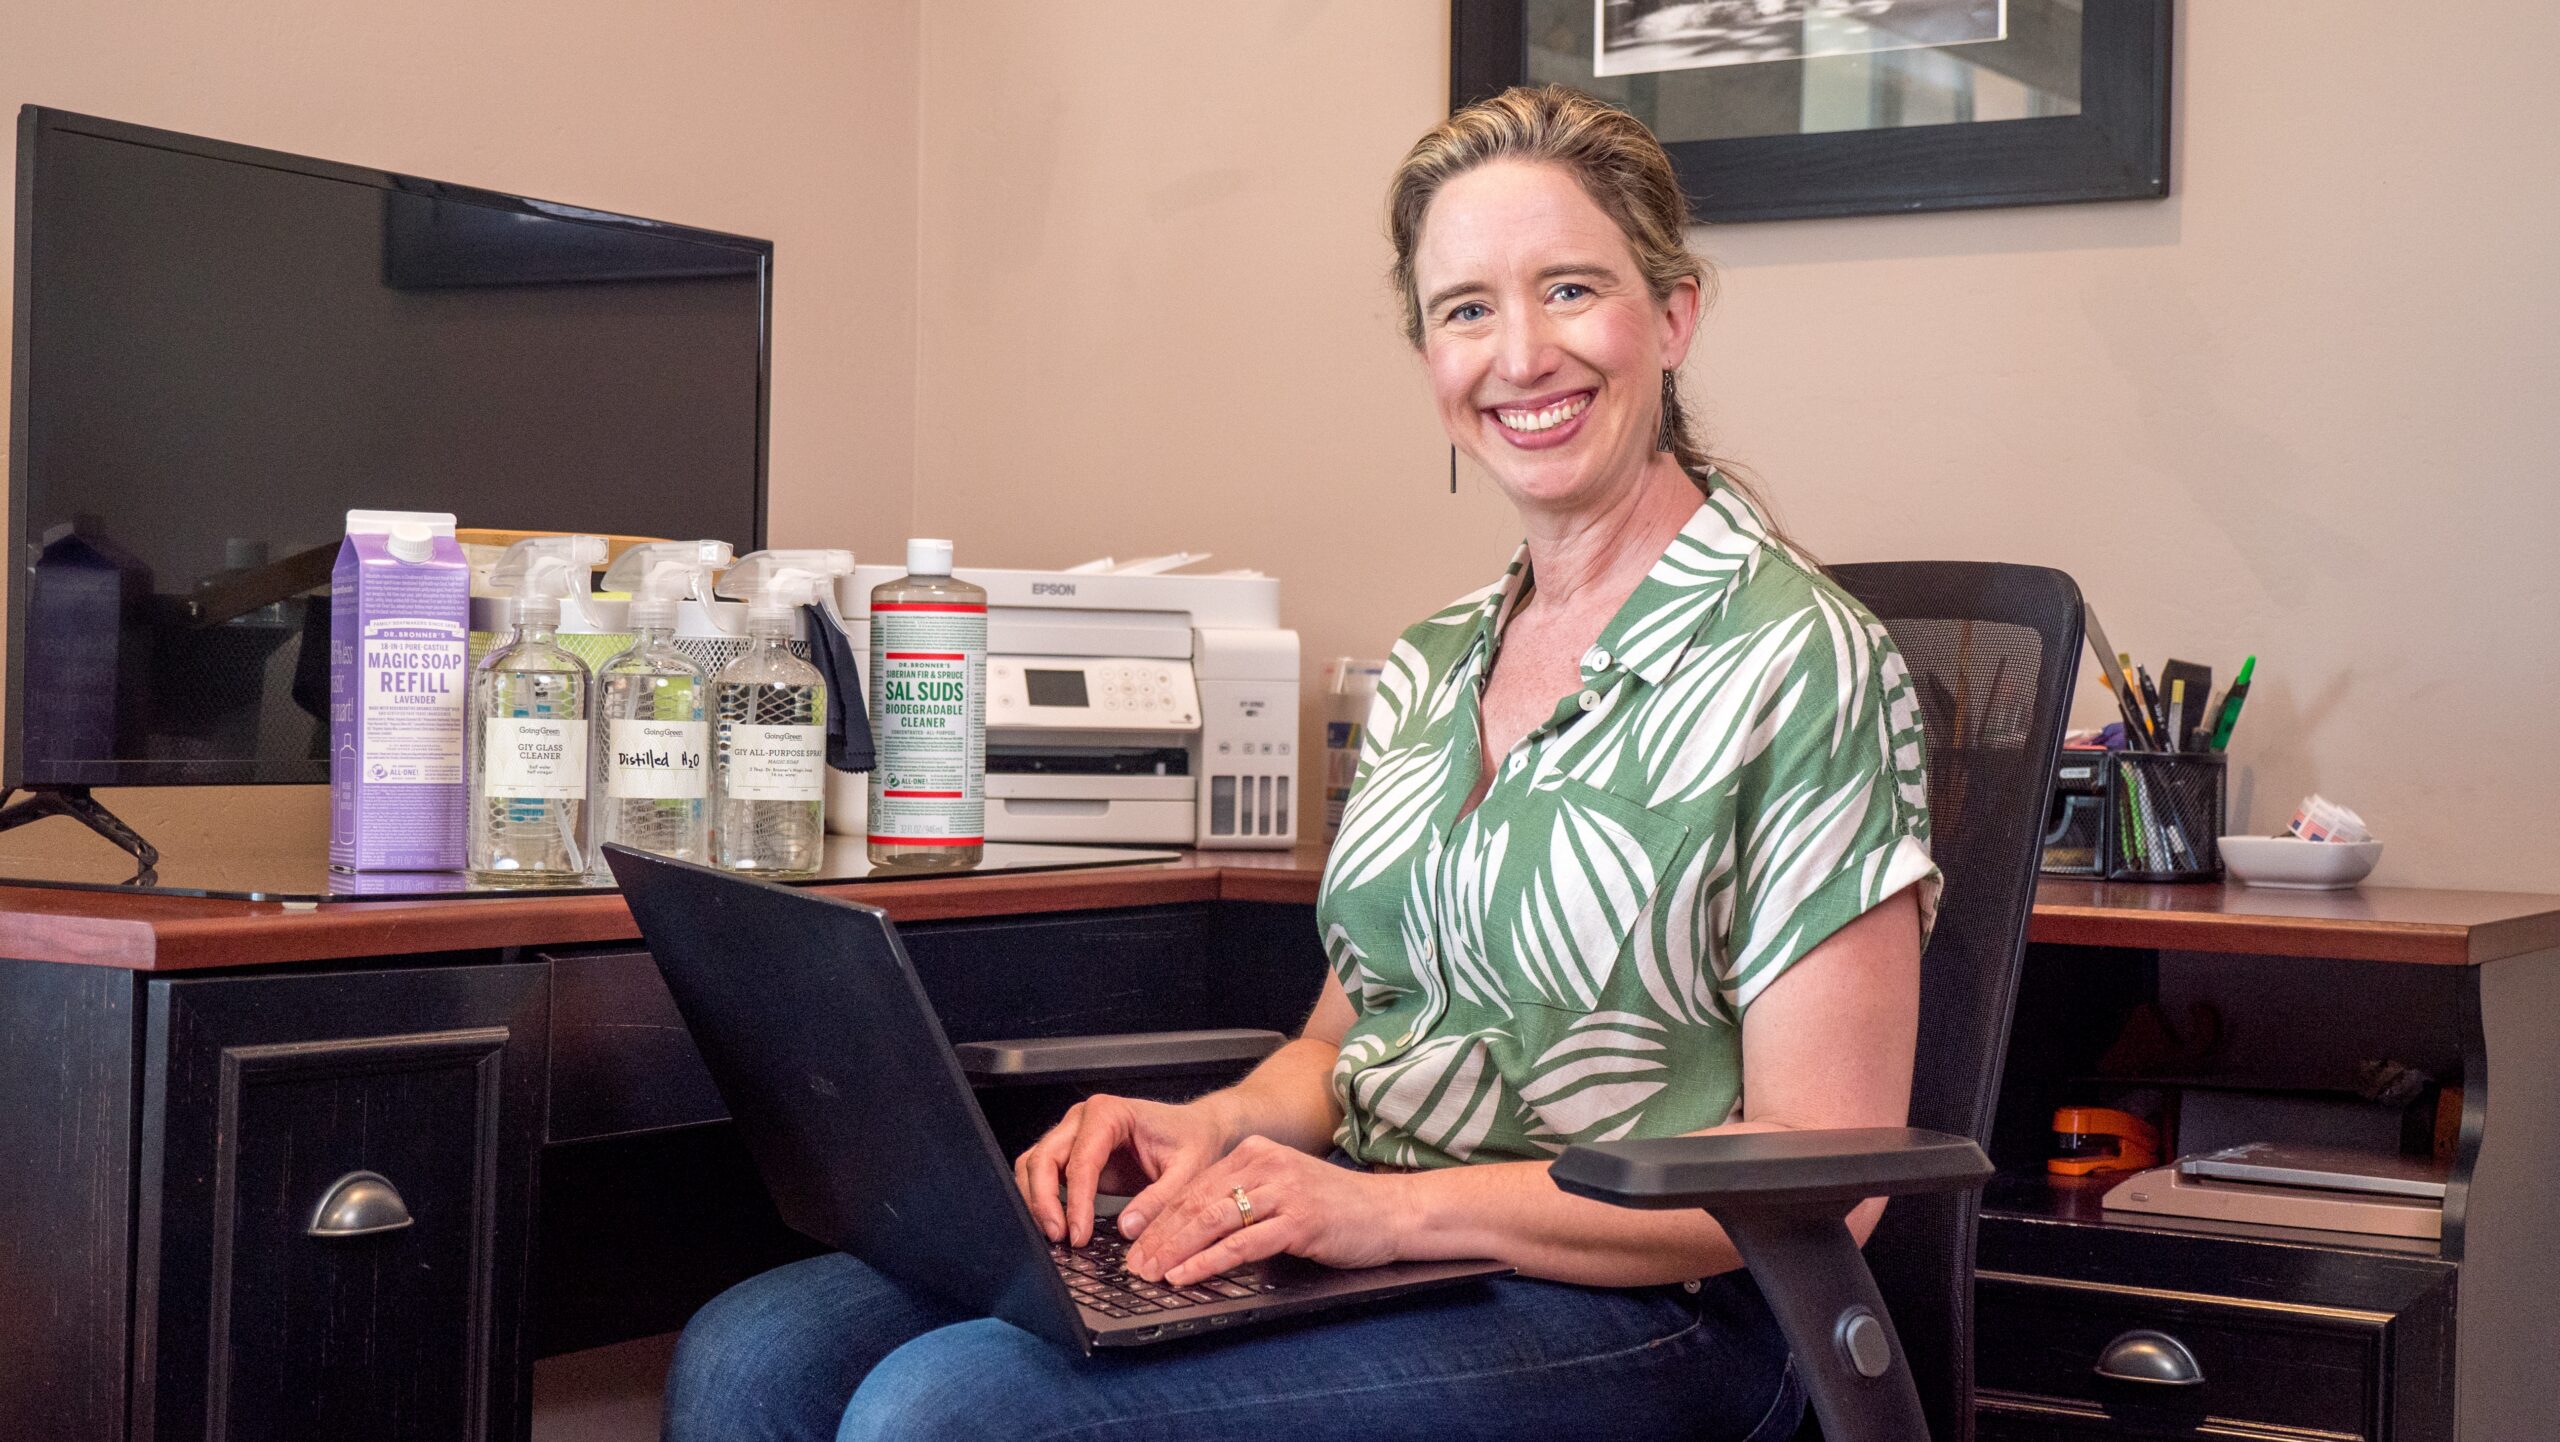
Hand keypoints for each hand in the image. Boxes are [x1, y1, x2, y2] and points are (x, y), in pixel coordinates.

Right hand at [1013, 1094, 1234, 1246]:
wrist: (1194, 1130)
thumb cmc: (1192, 1140)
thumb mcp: (1188, 1171)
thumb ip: (1160, 1199)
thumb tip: (1128, 1228)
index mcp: (1110, 1112)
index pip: (1081, 1160)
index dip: (1076, 1201)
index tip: (1079, 1234)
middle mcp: (1084, 1119)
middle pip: (1044, 1157)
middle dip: (1044, 1201)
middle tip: (1060, 1237)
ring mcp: (1073, 1134)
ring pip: (1034, 1165)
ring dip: (1037, 1201)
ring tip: (1056, 1235)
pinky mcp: (1072, 1154)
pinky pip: (1043, 1174)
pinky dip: (1042, 1199)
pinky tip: (1057, 1224)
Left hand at [1122, 1136, 1408, 1286]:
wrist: (1390, 1211)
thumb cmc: (1337, 1207)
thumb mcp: (1283, 1190)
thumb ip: (1243, 1198)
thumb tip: (1191, 1229)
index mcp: (1256, 1152)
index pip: (1194, 1186)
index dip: (1159, 1218)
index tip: (1134, 1243)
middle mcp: (1266, 1164)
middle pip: (1196, 1202)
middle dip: (1158, 1236)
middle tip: (1132, 1263)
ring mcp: (1283, 1190)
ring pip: (1212, 1220)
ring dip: (1174, 1250)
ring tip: (1149, 1272)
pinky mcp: (1299, 1220)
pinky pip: (1241, 1243)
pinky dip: (1207, 1261)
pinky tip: (1186, 1274)